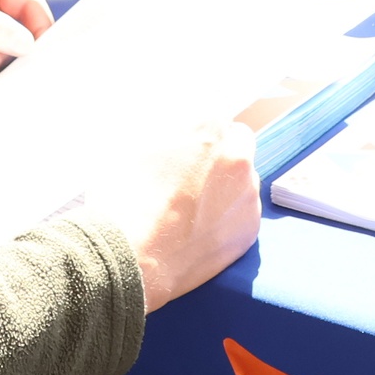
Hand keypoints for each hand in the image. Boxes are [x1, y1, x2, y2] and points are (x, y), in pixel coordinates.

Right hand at [85, 119, 260, 311]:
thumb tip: (173, 135)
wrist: (133, 256)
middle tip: (194, 173)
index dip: (198, 135)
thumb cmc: (124, 199)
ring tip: (193, 207)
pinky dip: (228, 216)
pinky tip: (200, 228)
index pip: (214, 118)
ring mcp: (247, 193)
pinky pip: (243, 213)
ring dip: (227, 185)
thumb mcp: (133, 146)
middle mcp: (237, 155)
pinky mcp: (250, 227)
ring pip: (243, 180)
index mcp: (208, 127)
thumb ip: (163, 132)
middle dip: (222, 153)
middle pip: (238, 142)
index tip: (187, 150)